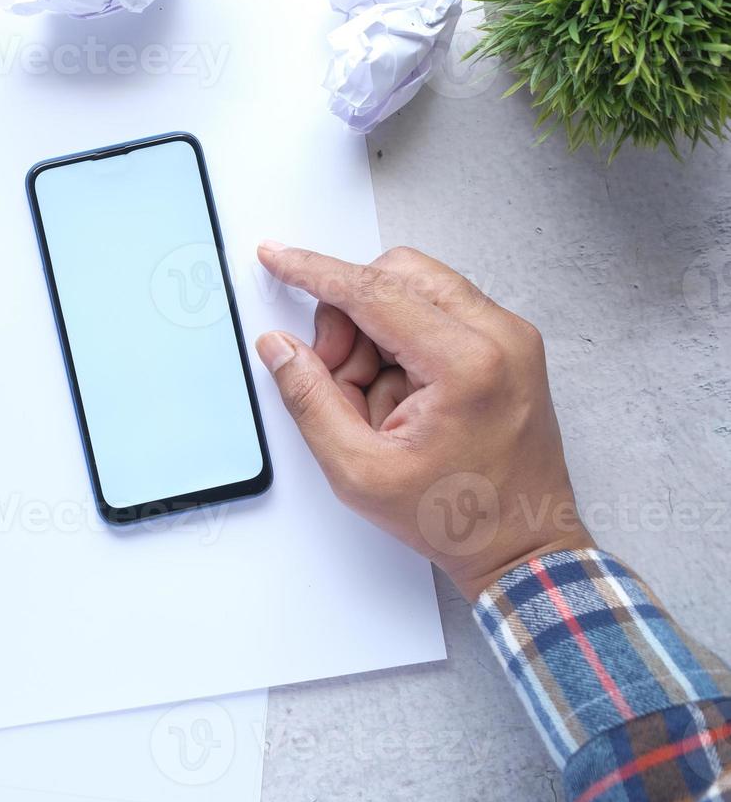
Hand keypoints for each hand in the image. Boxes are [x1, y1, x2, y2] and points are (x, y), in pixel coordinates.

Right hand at [253, 241, 593, 599]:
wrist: (523, 544)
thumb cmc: (459, 516)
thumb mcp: (359, 471)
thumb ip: (310, 400)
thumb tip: (279, 347)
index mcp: (467, 363)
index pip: (373, 290)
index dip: (314, 271)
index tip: (278, 257)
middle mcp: (499, 335)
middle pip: (395, 274)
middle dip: (349, 318)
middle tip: (338, 377)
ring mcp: (510, 336)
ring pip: (413, 290)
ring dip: (375, 332)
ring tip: (377, 401)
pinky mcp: (508, 344)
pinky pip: (436, 312)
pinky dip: (402, 342)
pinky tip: (401, 395)